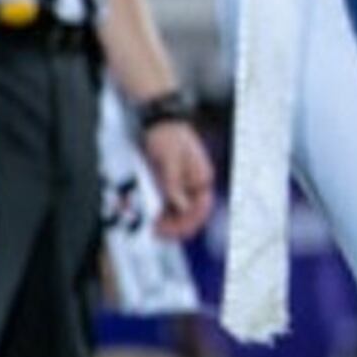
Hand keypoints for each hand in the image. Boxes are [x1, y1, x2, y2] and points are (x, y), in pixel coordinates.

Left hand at [143, 121, 215, 242]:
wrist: (159, 121)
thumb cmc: (167, 136)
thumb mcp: (170, 160)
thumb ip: (175, 185)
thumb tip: (182, 208)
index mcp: (202, 178)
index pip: (200, 208)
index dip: (186, 222)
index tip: (168, 230)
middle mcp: (196, 185)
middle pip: (193, 214)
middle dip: (178, 227)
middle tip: (158, 235)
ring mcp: (185, 185)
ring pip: (182, 213)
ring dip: (171, 224)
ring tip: (155, 231)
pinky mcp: (173, 184)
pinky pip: (172, 206)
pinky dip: (165, 216)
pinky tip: (154, 221)